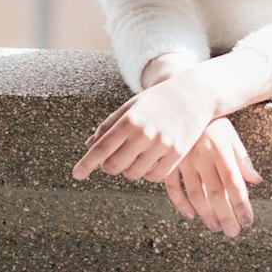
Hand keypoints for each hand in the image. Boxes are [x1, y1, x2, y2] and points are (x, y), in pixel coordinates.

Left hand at [71, 71, 216, 183]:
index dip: (86, 164)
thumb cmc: (158, 100)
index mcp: (130, 120)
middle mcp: (145, 134)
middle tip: (109, 161)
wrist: (194, 95)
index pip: (101, 149)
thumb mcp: (131, 106)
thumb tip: (89, 146)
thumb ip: (109, 126)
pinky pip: (154, 177)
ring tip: (132, 157)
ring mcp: (162, 145)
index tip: (76, 174)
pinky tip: (148, 161)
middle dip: (108, 167)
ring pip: (134, 174)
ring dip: (128, 170)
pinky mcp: (177, 154)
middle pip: (114, 166)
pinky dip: (147, 173)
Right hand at [162, 118, 262, 238]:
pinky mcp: (168, 162)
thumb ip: (242, 158)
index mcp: (220, 147)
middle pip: (216, 192)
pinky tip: (190, 216)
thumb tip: (256, 180)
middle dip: (226, 215)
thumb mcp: (229, 134)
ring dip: (206, 214)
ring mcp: (183, 160)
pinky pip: (173, 188)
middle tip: (233, 233)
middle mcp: (202, 155)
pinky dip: (181, 204)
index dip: (241, 204)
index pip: (234, 182)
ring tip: (216, 227)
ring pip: (196, 193)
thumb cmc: (210, 120)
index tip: (247, 221)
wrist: (180, 101)